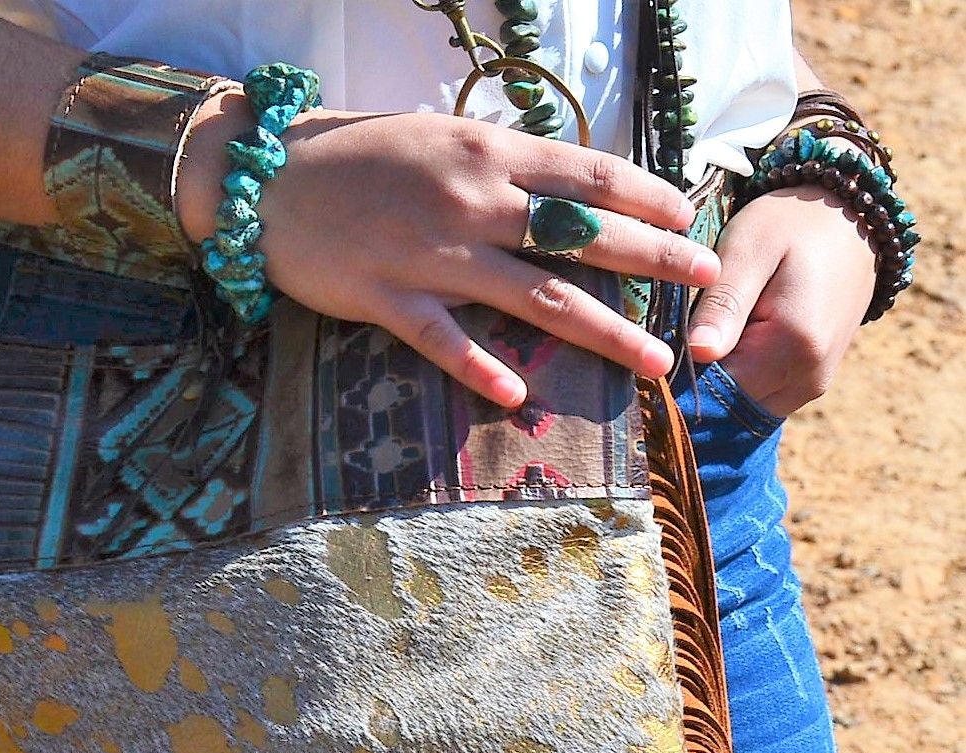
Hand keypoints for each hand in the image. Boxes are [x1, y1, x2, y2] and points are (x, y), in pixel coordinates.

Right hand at [178, 93, 720, 407]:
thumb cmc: (358, 157)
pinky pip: (442, 339)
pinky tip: (520, 393)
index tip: (690, 216)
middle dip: (651, 259)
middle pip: (579, 235)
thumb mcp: (439, 138)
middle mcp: (471, 201)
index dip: (644, 196)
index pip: (584, 173)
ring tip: (652, 360)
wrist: (269, 178)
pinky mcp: (385, 297)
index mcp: (487, 153)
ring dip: (601, 330)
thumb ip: (498, 164)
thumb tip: (559, 187)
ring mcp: (430, 254)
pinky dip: (480, 367)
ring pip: (532, 295)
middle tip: (704, 280)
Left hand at [687, 184, 876, 417]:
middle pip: (727, 407)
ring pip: (740, 408)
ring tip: (703, 337)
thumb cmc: (793, 227)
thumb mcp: (750, 249)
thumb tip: (698, 352)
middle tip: (672, 341)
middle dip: (694, 383)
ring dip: (715, 383)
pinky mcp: (807, 384)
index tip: (655, 350)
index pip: (715, 390)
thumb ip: (725, 302)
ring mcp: (810, 386)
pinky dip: (735, 381)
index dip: (678, 376)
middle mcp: (807, 379)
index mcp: (794, 346)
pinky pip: (758, 398)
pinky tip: (725, 346)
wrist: (850, 223)